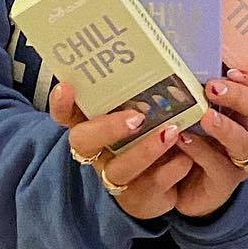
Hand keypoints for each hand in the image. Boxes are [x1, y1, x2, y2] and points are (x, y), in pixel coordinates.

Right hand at [49, 81, 192, 219]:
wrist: (171, 184)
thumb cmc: (154, 133)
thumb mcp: (148, 110)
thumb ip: (146, 91)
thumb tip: (163, 50)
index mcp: (95, 126)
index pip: (67, 114)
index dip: (61, 104)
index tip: (66, 86)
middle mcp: (98, 152)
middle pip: (83, 142)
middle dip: (107, 128)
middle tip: (136, 117)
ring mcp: (116, 177)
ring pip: (118, 170)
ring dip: (144, 151)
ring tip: (170, 132)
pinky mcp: (139, 198)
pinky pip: (151, 186)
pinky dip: (171, 170)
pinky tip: (186, 158)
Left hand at [173, 60, 247, 218]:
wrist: (178, 180)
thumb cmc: (189, 131)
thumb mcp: (194, 101)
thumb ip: (197, 76)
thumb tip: (189, 38)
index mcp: (247, 107)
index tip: (234, 69)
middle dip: (238, 95)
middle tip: (212, 87)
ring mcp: (239, 158)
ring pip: (244, 141)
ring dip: (225, 127)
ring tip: (205, 117)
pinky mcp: (224, 181)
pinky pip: (218, 166)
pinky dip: (201, 151)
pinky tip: (182, 140)